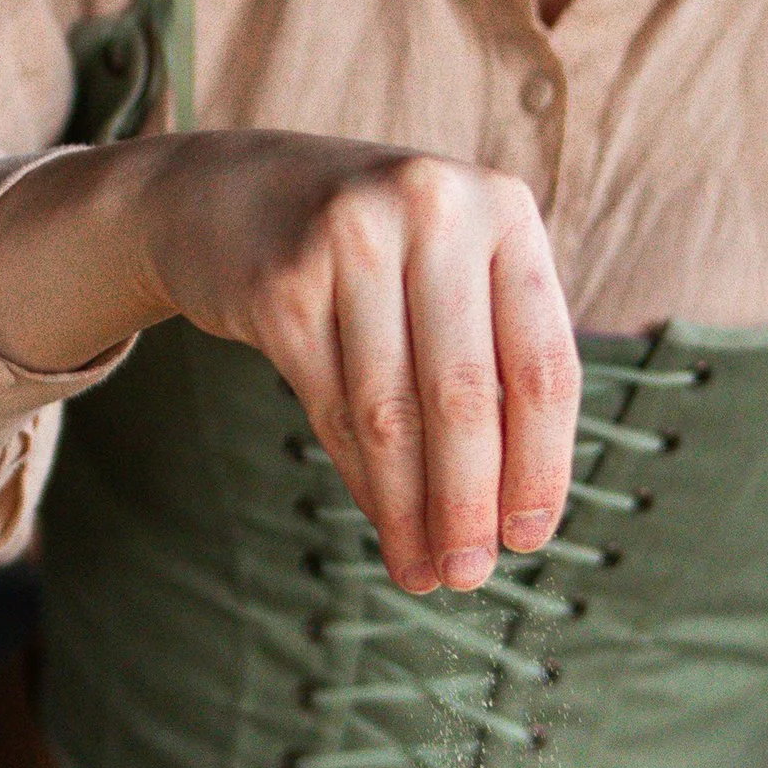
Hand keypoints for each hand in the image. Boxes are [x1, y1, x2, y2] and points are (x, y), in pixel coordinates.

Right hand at [0, 130, 581, 596]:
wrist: (225, 191)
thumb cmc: (372, 251)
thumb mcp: (450, 265)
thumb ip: (495, 354)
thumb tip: (516, 510)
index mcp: (504, 209)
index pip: (542, 361)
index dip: (542, 463)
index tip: (531, 538)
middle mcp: (434, 209)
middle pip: (466, 394)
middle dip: (471, 502)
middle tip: (472, 575)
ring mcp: (352, 239)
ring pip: (392, 412)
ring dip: (413, 509)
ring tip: (426, 573)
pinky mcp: (280, 283)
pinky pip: (333, 408)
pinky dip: (363, 479)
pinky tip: (382, 523)